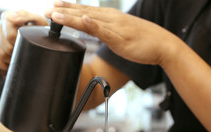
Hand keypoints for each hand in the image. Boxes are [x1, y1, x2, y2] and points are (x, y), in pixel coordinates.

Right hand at [0, 10, 47, 70]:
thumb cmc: (39, 30)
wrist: (39, 40)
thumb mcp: (37, 20)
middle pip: (6, 46)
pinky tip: (12, 62)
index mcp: (7, 18)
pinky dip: (4, 65)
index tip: (24, 43)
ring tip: (21, 57)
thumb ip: (26, 16)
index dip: (17, 41)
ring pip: (1, 54)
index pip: (8, 33)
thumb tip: (14, 18)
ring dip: (13, 59)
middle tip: (26, 52)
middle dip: (18, 52)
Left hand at [44, 1, 180, 65]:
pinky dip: (92, 25)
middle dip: (63, 11)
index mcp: (111, 18)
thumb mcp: (122, 34)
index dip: (68, 9)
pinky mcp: (121, 39)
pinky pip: (104, 32)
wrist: (163, 45)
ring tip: (55, 14)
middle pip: (83, 13)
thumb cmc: (144, 41)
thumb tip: (94, 31)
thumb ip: (107, 32)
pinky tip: (82, 20)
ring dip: (71, 16)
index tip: (53, 7)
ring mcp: (116, 28)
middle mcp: (111, 19)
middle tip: (46, 10)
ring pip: (89, 21)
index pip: (86, 11)